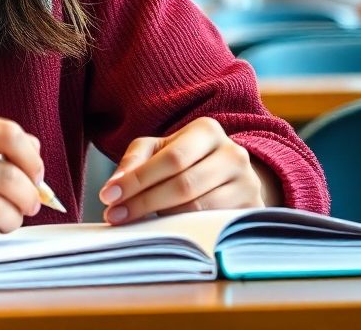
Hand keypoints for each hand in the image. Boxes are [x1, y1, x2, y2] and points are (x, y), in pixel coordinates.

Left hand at [99, 116, 268, 224]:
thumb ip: (135, 160)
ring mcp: (248, 184)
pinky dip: (186, 230)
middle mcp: (233, 154)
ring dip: (162, 218)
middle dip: (144, 202)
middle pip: (184, 185)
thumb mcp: (159, 148)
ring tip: (135, 223)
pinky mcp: (253, 211)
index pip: (170, 159)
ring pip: (199, 208)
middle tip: (115, 215)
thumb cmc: (186, 157)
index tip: (108, 195)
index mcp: (208, 130)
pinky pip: (214, 225)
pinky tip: (165, 231)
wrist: (229, 172)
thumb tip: (115, 186)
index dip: (138, 179)